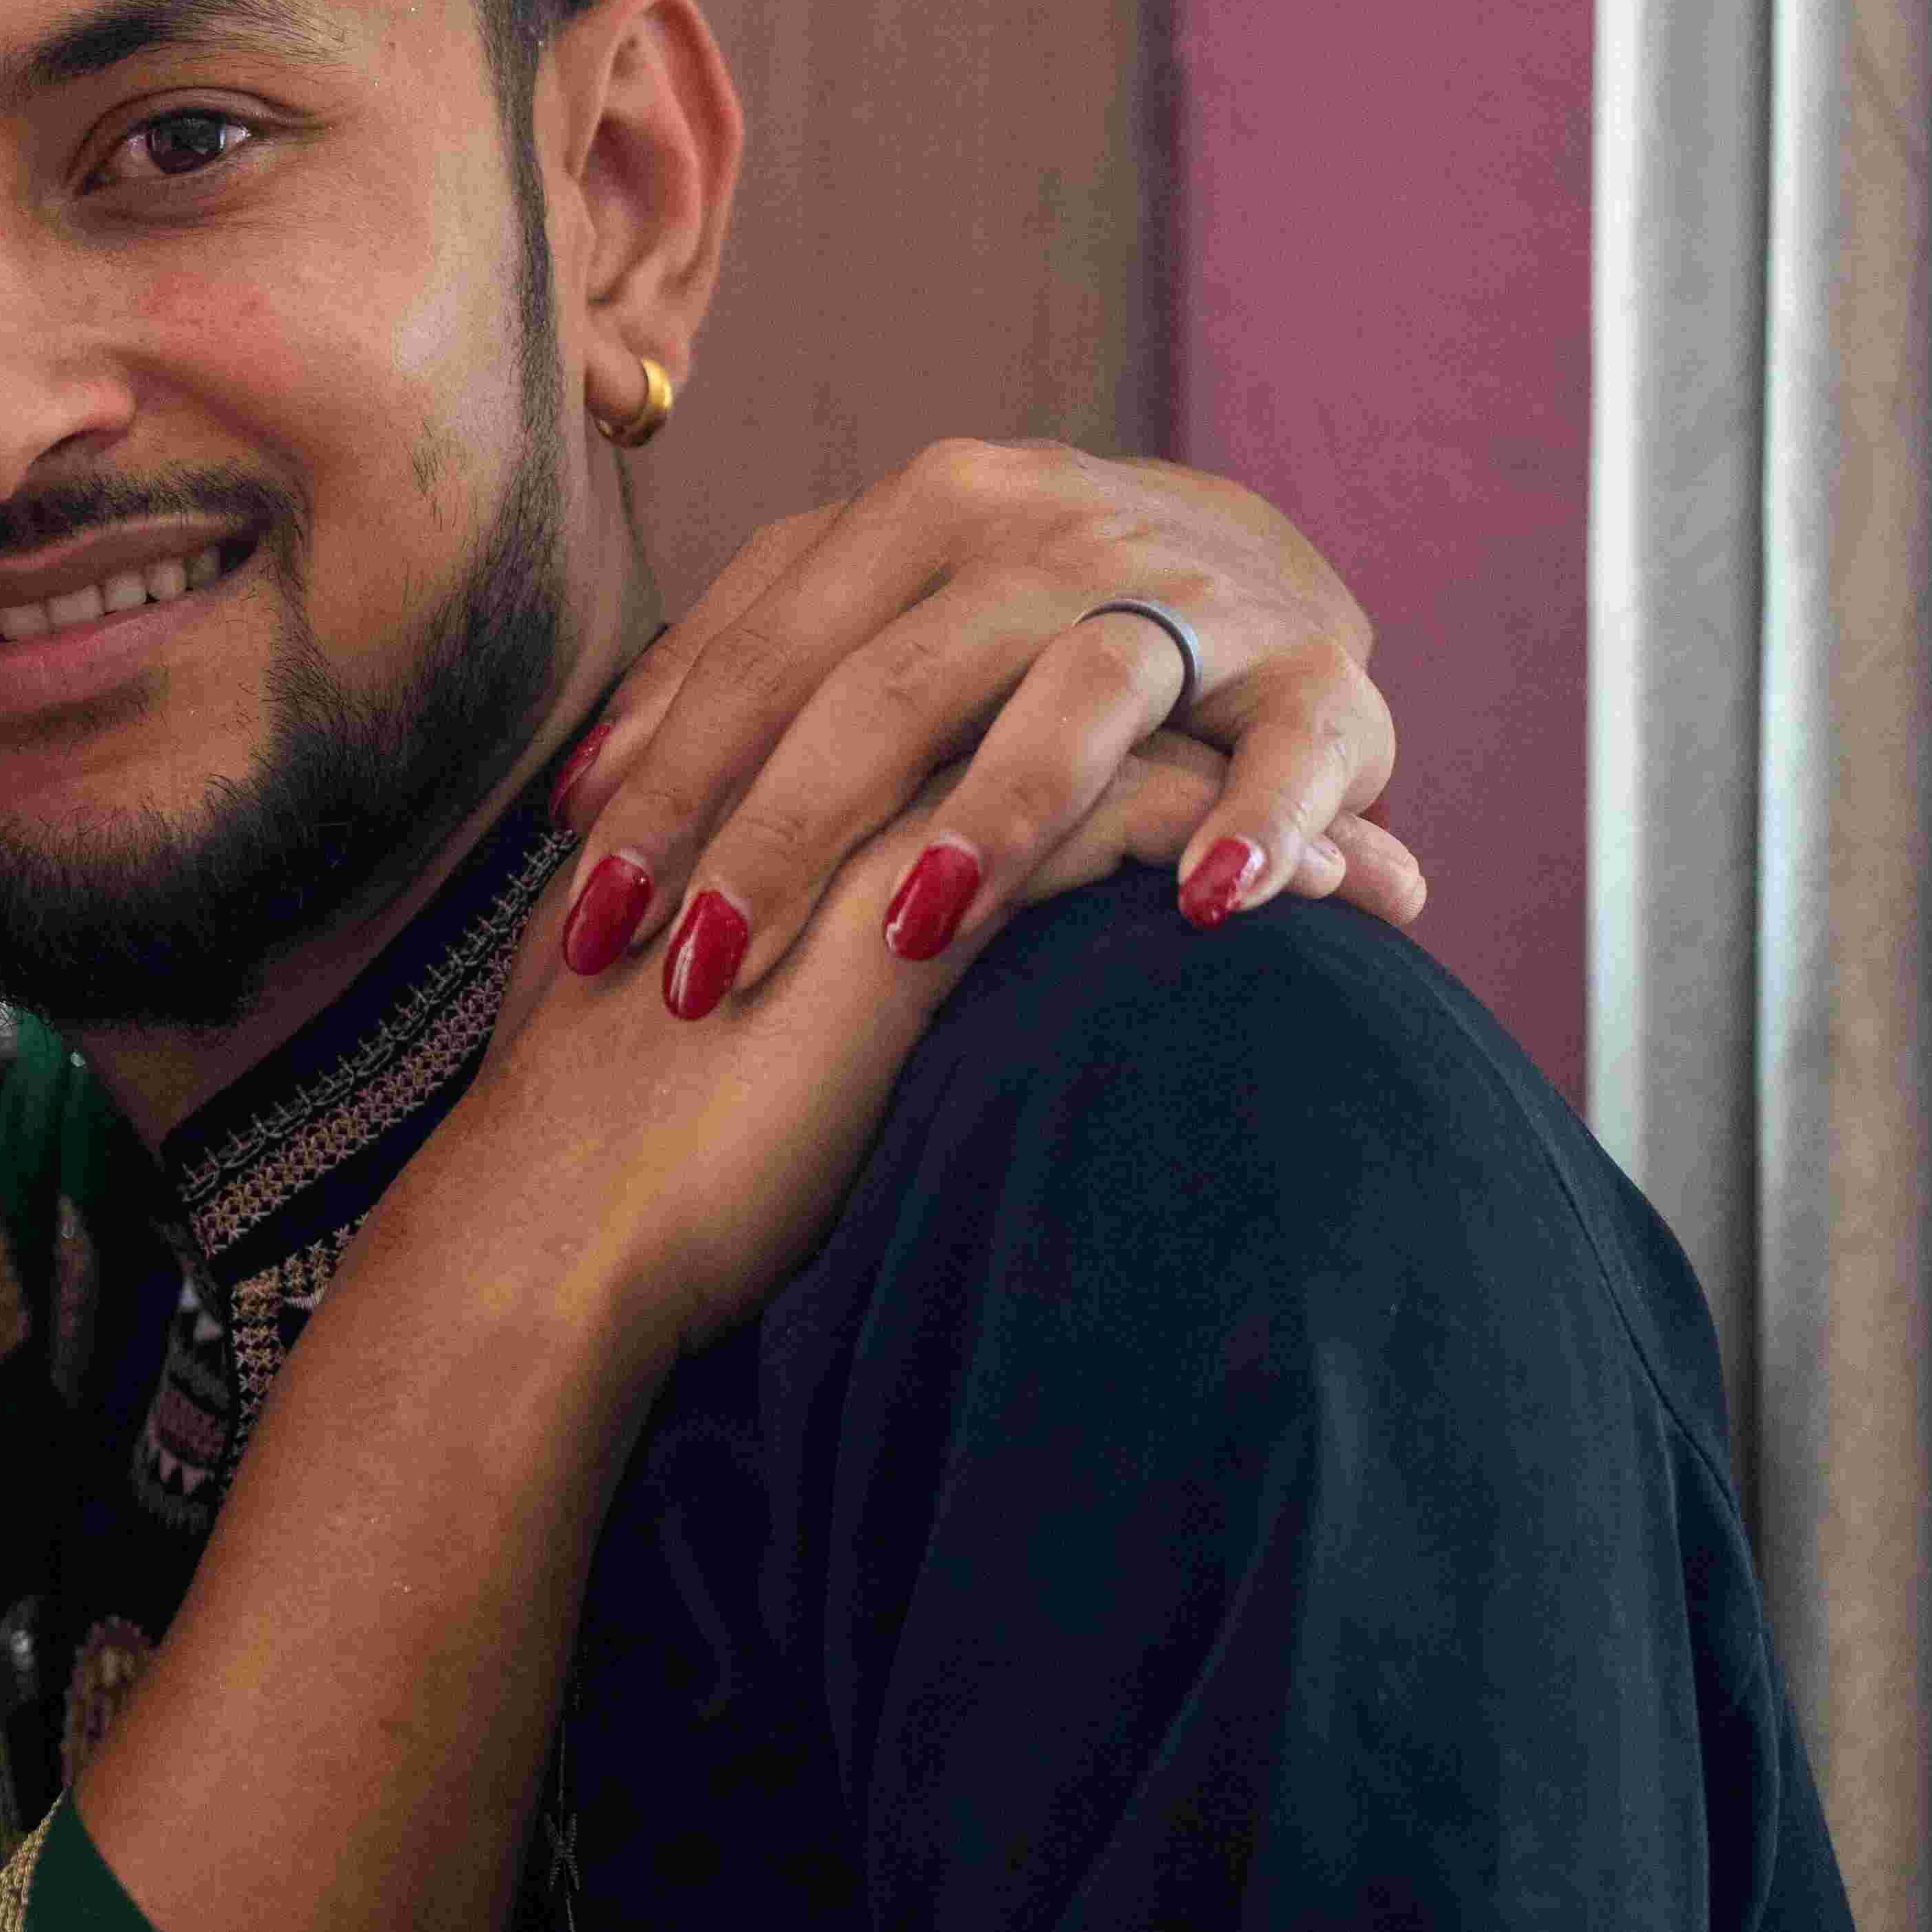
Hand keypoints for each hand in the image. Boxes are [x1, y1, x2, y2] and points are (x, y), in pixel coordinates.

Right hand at [433, 738, 1279, 1370]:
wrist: (553, 1233)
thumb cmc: (615, 1161)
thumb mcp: (693, 1012)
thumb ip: (756, 949)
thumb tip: (808, 977)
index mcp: (775, 779)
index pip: (995, 714)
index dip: (1119, 756)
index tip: (1229, 814)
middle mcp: (822, 764)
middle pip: (1071, 698)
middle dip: (1225, 755)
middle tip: (1350, 831)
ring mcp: (869, 811)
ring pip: (1119, 746)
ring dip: (1262, 803)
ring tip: (1378, 879)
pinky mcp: (922, 896)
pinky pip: (1129, 826)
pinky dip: (1240, 851)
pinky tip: (1323, 903)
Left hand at [545, 440, 1425, 1015]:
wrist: (1242, 556)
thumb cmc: (1006, 623)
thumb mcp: (866, 612)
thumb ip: (728, 683)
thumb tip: (573, 802)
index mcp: (923, 508)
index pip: (765, 654)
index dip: (666, 785)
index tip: (586, 916)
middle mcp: (1052, 529)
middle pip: (894, 683)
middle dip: (783, 834)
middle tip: (700, 970)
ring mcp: (1193, 594)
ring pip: (1081, 697)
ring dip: (996, 814)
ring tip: (911, 928)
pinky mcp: (1320, 674)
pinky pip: (1290, 748)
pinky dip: (1257, 821)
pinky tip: (1204, 902)